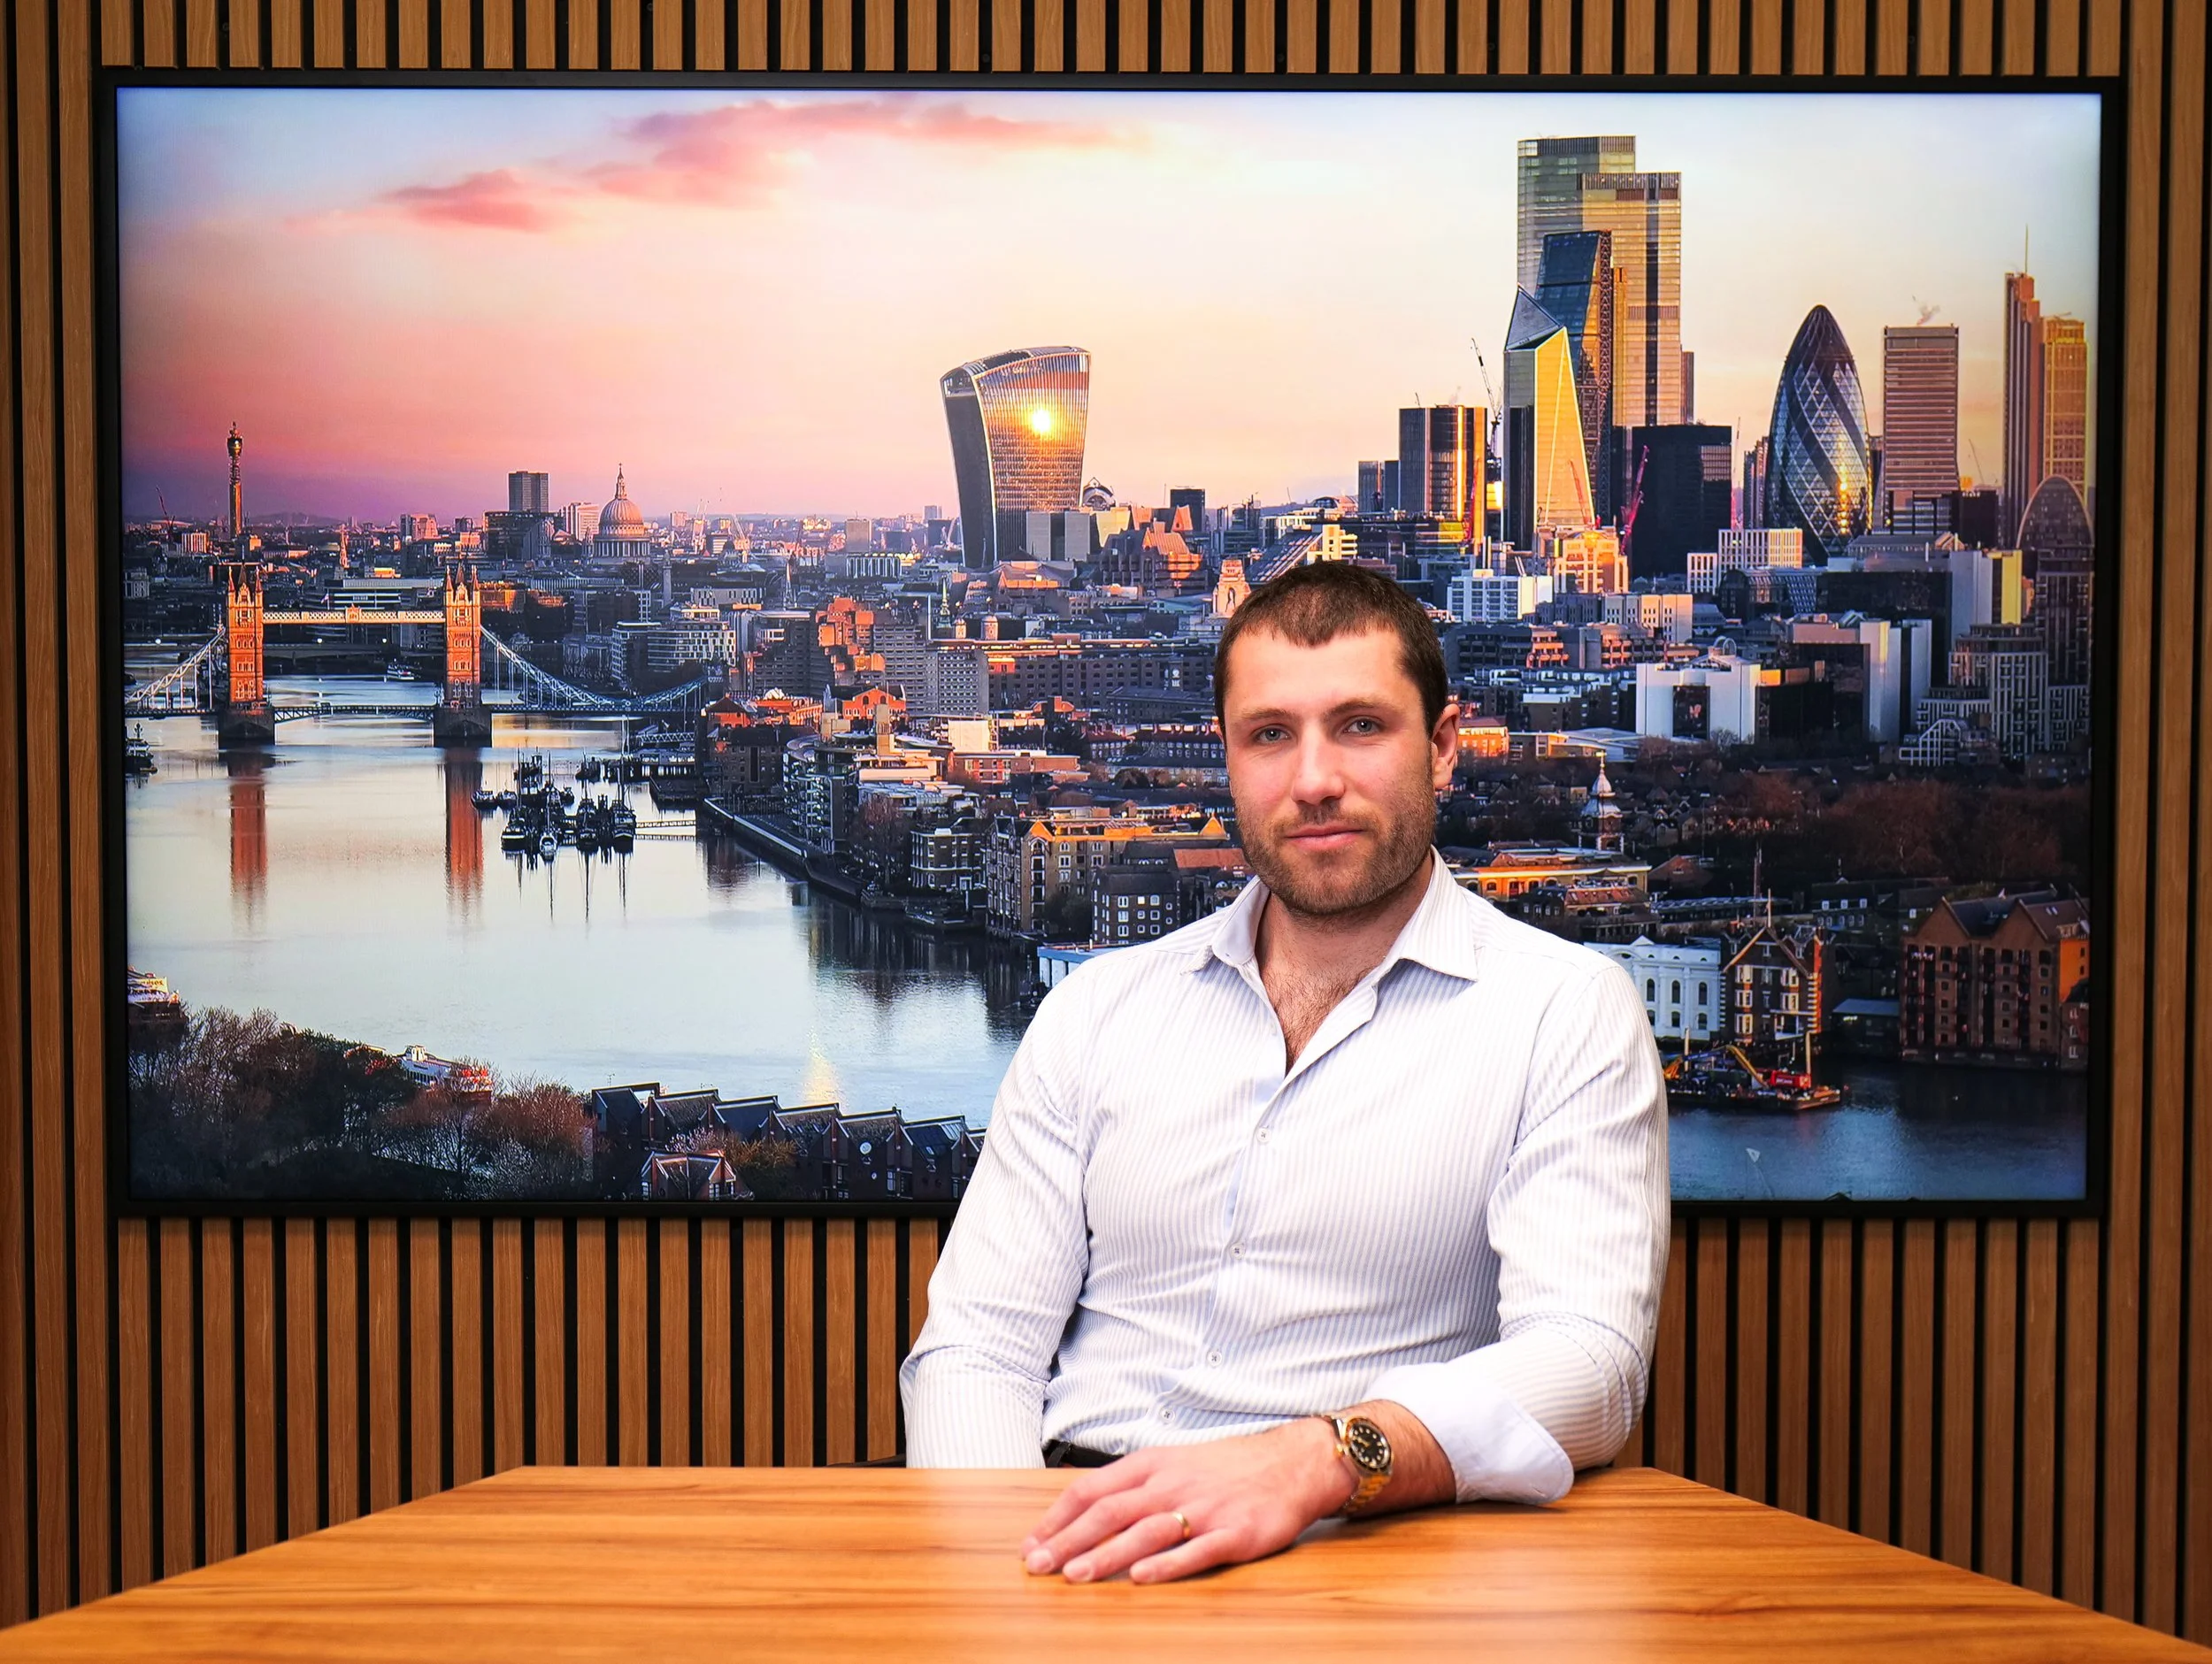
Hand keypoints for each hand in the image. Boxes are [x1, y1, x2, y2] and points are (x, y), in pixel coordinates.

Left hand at [1020, 1417, 1351, 1585]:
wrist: (1290, 1464)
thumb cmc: (1225, 1468)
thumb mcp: (1172, 1462)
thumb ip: (1132, 1484)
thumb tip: (1085, 1509)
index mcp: (1152, 1465)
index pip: (1092, 1489)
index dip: (1057, 1518)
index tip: (1031, 1542)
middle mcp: (1172, 1485)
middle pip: (1110, 1511)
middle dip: (1068, 1539)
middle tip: (1037, 1565)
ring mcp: (1203, 1509)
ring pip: (1145, 1532)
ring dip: (1106, 1554)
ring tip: (1075, 1574)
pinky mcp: (1234, 1533)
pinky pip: (1195, 1550)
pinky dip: (1166, 1564)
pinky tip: (1142, 1578)